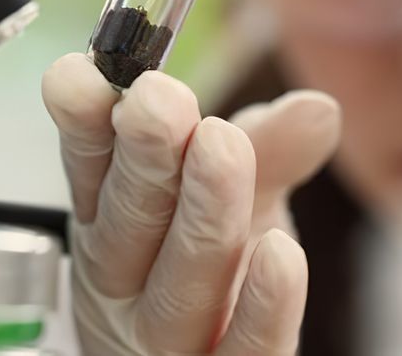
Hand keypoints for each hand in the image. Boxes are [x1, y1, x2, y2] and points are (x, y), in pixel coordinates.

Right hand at [42, 53, 340, 354]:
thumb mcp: (241, 193)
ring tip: (220, 145)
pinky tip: (282, 252)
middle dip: (144, 155)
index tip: (82, 73)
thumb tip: (319, 107)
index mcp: (110, 218)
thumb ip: (271, 149)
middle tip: (158, 99)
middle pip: (127, 220)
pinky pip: (241, 352)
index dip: (85, 122)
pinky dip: (260, 307)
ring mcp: (166, 337)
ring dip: (200, 213)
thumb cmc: (217, 263)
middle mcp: (126, 278)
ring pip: (177, 283)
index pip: (90, 168)